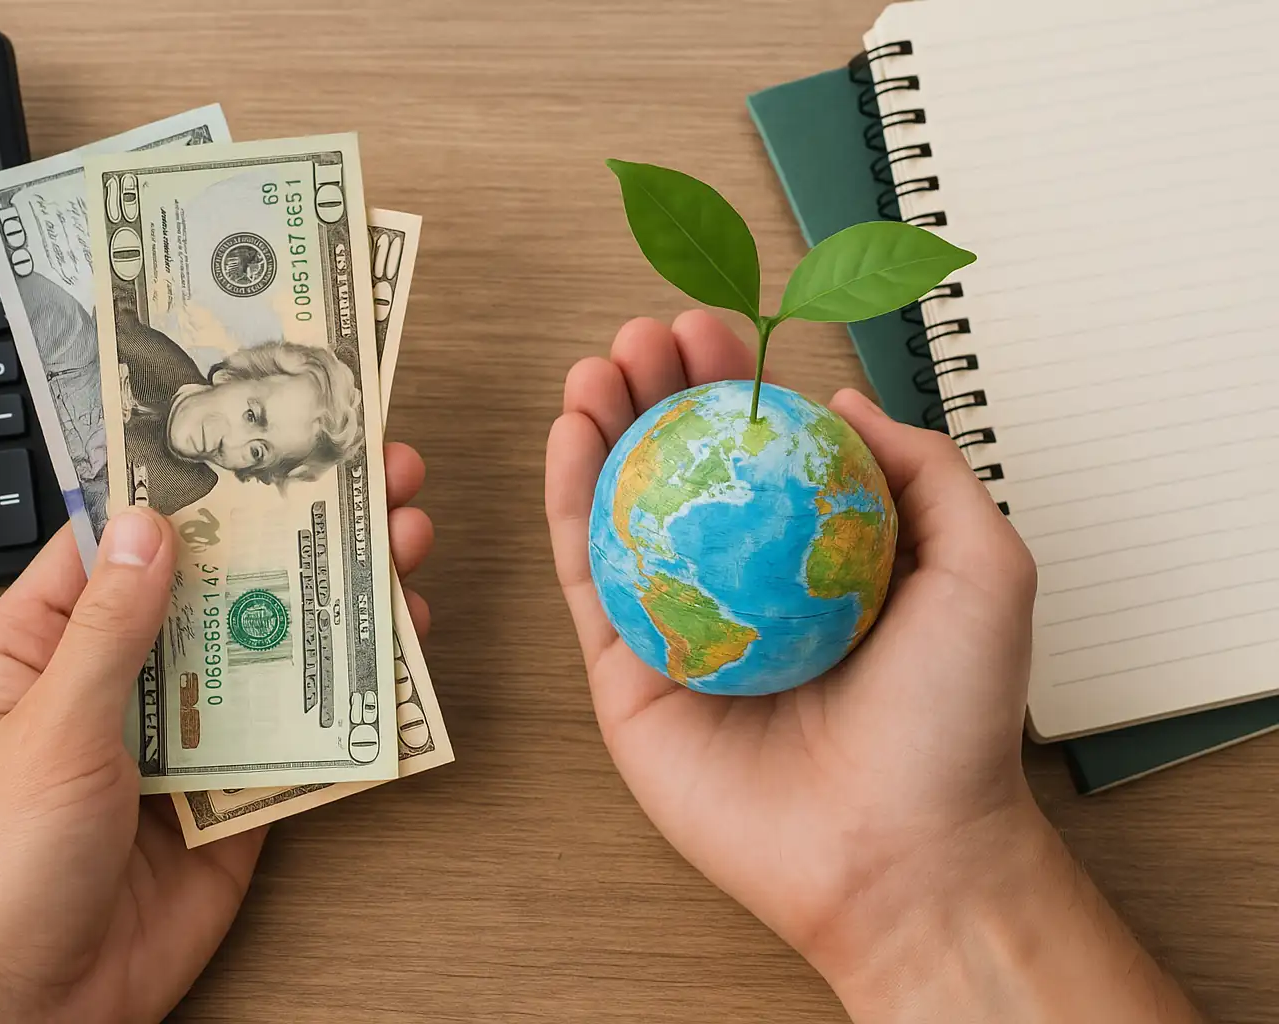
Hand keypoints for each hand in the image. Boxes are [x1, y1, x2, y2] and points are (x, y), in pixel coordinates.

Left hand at [0, 443, 433, 1023]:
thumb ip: (110, 628)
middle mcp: (120, 683)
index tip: (256, 437)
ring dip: (333, 603)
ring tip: (400, 548)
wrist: (26, 1012)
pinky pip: (296, 734)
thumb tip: (149, 526)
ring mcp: (182, 738)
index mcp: (44, 648)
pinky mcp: (233, 796)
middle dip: (294, 533)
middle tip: (370, 477)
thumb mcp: (48, 729)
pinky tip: (393, 654)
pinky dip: (348, 698)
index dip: (192, 485)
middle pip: (219, 589)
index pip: (122, 541)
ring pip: (268, 653)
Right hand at [547, 312, 1202, 1021]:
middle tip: (644, 334)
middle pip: (682, 465)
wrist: (896, 850)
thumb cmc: (951, 721)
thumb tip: (841, 401)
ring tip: (597, 366)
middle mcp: (738, 582)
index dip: (732, 380)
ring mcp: (676, 626)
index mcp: (812, 556)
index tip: (714, 326)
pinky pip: (586, 576)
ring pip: (622, 509)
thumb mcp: (982, 566)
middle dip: (657, 389)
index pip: (760, 447)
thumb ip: (925, 471)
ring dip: (602, 426)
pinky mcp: (625, 674)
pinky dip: (569, 498)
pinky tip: (571, 435)